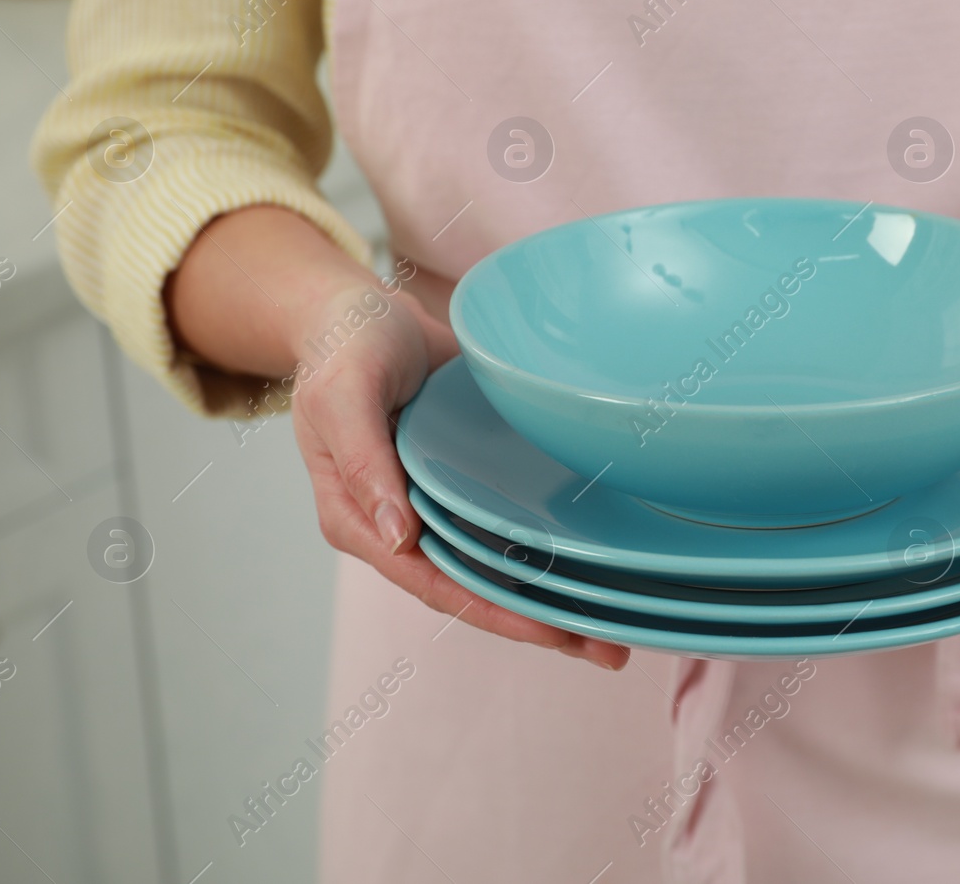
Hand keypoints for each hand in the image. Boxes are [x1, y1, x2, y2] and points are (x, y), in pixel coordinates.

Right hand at [288, 282, 630, 669]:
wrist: (363, 310)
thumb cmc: (345, 347)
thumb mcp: (343, 393)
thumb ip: (363, 460)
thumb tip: (396, 534)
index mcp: (359, 519)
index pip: (433, 583)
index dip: (494, 612)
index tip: (553, 633)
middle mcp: (400, 527)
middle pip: (473, 591)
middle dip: (538, 626)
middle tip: (609, 650)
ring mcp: (436, 509)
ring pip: (499, 570)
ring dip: (555, 601)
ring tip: (616, 632)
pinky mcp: (467, 485)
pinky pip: (510, 530)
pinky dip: (550, 554)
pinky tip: (598, 569)